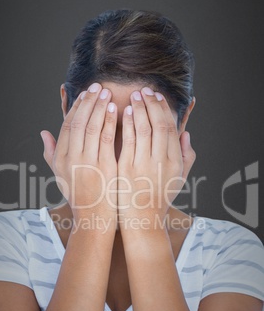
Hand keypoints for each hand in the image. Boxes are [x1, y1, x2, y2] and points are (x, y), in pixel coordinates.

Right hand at [40, 83, 117, 223]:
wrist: (94, 216)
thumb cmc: (79, 194)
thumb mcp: (59, 175)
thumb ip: (50, 153)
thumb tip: (43, 133)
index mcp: (60, 158)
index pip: (67, 125)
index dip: (76, 107)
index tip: (85, 94)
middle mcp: (71, 158)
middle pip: (78, 122)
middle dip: (88, 101)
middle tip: (98, 86)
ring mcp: (87, 162)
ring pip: (92, 127)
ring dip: (99, 107)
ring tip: (107, 93)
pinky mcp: (104, 167)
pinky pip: (106, 139)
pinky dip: (110, 122)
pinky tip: (116, 110)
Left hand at [117, 87, 195, 228]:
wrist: (142, 220)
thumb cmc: (160, 198)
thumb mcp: (179, 180)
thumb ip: (187, 157)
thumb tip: (187, 134)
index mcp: (175, 162)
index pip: (171, 128)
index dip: (164, 110)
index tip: (157, 97)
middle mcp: (162, 161)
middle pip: (159, 124)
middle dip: (152, 104)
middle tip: (145, 90)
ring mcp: (143, 164)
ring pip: (143, 129)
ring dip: (139, 109)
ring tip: (134, 96)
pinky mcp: (126, 168)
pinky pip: (128, 140)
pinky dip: (127, 124)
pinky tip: (123, 112)